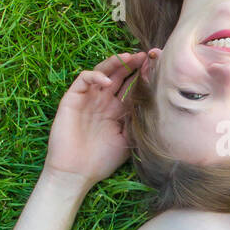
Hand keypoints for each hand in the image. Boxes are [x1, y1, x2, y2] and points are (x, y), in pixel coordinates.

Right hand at [44, 52, 145, 185]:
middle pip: (118, 75)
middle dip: (132, 64)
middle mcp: (103, 101)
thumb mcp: (127, 141)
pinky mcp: (72, 99)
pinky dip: (96, 76)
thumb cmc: (101, 160)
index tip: (157, 68)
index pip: (131, 87)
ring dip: (115, 63)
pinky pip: (83, 79)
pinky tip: (108, 82)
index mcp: (116, 110)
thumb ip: (136, 122)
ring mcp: (88, 98)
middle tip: (146, 56)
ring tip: (130, 58)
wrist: (76, 173)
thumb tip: (155, 106)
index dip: (142, 76)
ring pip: (101, 71)